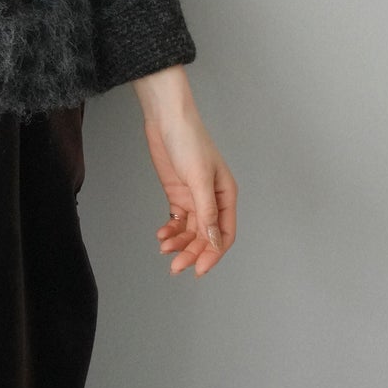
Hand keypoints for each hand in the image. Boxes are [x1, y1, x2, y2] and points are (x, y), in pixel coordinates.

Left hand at [133, 68, 237, 277]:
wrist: (165, 118)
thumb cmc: (189, 140)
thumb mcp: (200, 178)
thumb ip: (207, 212)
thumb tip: (214, 242)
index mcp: (226, 196)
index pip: (224, 234)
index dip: (213, 253)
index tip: (198, 269)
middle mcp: (212, 200)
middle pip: (205, 236)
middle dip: (192, 252)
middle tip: (176, 267)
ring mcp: (194, 197)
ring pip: (190, 230)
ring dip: (179, 243)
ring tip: (164, 249)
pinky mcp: (177, 193)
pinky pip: (176, 220)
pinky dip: (170, 230)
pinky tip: (161, 236)